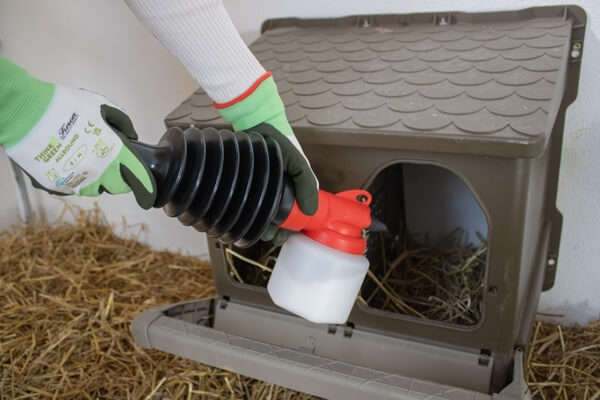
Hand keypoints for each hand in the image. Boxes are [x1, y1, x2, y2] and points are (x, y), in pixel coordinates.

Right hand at [0, 58, 155, 208]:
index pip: (138, 179)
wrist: (25, 114)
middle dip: (120, 178)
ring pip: (95, 189)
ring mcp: (77, 181)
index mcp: (114, 154)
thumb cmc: (66, 106)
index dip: (145, 186)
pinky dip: (75, 179)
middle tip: (113, 164)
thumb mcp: (102, 106)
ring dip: (98, 180)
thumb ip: (122, 123)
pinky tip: (68, 163)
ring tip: (88, 161)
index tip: (147, 191)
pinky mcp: (56, 185)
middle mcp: (99, 172)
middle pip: (118, 187)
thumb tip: (131, 135)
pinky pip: (73, 187)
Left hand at [217, 73, 318, 244]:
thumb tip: (311, 211)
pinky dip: (248, 214)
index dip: (292, 228)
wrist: (255, 124)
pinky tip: (246, 219)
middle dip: (275, 230)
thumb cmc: (280, 140)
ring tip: (258, 229)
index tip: (286, 236)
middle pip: (278, 218)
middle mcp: (278, 189)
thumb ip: (307, 184)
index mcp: (293, 187)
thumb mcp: (299, 162)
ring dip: (261, 225)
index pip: (296, 214)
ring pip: (262, 214)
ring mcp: (262, 188)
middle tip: (270, 235)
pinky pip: (249, 204)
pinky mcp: (248, 184)